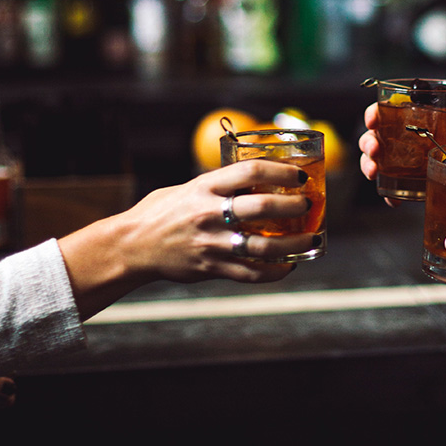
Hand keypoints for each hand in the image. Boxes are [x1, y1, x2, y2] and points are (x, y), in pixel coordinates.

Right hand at [59, 160, 314, 318]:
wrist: (132, 246)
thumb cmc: (162, 212)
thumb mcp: (188, 188)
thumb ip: (219, 184)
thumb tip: (257, 177)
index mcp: (204, 187)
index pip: (250, 172)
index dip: (280, 172)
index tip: (299, 176)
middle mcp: (209, 214)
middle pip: (261, 208)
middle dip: (293, 206)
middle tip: (308, 204)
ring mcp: (211, 244)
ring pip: (263, 246)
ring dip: (295, 244)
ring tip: (313, 239)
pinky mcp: (211, 268)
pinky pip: (251, 273)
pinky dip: (275, 271)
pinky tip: (290, 265)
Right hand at [358, 102, 445, 204]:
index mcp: (424, 120)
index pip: (392, 111)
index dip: (376, 113)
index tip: (373, 120)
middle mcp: (411, 140)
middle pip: (378, 135)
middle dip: (368, 141)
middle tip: (374, 150)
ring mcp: (410, 163)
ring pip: (378, 160)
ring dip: (369, 164)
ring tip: (373, 172)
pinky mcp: (415, 185)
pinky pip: (394, 188)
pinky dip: (389, 194)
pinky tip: (392, 200)